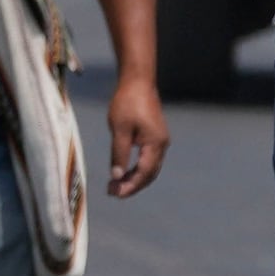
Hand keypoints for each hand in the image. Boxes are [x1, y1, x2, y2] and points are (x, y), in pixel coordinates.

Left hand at [106, 73, 169, 197]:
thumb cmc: (127, 102)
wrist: (138, 81)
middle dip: (132, 186)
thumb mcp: (119, 129)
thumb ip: (119, 154)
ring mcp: (160, 141)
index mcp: (155, 144)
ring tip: (115, 185)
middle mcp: (162, 144)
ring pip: (150, 168)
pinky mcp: (155, 136)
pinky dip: (137, 169)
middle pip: (149, 174)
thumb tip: (117, 176)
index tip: (114, 194)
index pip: (144, 173)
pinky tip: (123, 172)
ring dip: (134, 178)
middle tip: (112, 192)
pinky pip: (148, 159)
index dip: (130, 186)